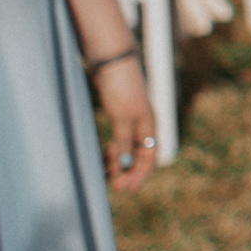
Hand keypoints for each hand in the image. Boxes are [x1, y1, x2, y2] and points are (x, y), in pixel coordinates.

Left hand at [94, 55, 159, 191]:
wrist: (112, 60)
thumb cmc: (120, 88)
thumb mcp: (122, 118)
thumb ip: (123, 142)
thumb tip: (124, 166)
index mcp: (149, 126)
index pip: (149, 158)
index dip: (139, 175)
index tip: (125, 189)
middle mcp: (143, 124)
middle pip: (139, 155)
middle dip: (127, 171)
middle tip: (113, 186)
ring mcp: (131, 118)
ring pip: (127, 147)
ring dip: (117, 162)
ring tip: (103, 174)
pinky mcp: (118, 113)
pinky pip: (118, 138)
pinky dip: (111, 149)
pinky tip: (101, 157)